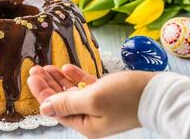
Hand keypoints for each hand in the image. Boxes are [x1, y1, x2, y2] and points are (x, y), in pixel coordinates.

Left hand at [27, 64, 155, 137]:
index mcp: (85, 124)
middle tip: (36, 68)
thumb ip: (67, 103)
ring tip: (47, 67)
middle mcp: (89, 117)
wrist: (158, 93)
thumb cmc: (126, 96)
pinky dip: (75, 77)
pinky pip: (85, 86)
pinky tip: (66, 68)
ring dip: (59, 79)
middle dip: (48, 84)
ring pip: (72, 91)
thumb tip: (45, 108)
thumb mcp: (93, 99)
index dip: (42, 91)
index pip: (55, 108)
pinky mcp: (106, 94)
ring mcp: (98, 105)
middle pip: (61, 99)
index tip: (32, 76)